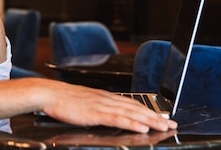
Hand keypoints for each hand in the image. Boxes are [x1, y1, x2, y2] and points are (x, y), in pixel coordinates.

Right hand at [39, 82, 177, 133]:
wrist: (49, 93)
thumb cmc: (63, 99)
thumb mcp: (84, 101)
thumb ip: (97, 106)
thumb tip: (106, 113)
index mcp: (104, 96)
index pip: (132, 103)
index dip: (148, 110)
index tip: (162, 116)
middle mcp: (106, 99)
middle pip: (136, 108)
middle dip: (155, 116)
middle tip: (171, 123)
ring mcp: (102, 106)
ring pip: (131, 113)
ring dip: (149, 120)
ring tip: (163, 127)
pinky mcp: (95, 114)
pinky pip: (117, 119)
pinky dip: (132, 123)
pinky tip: (142, 128)